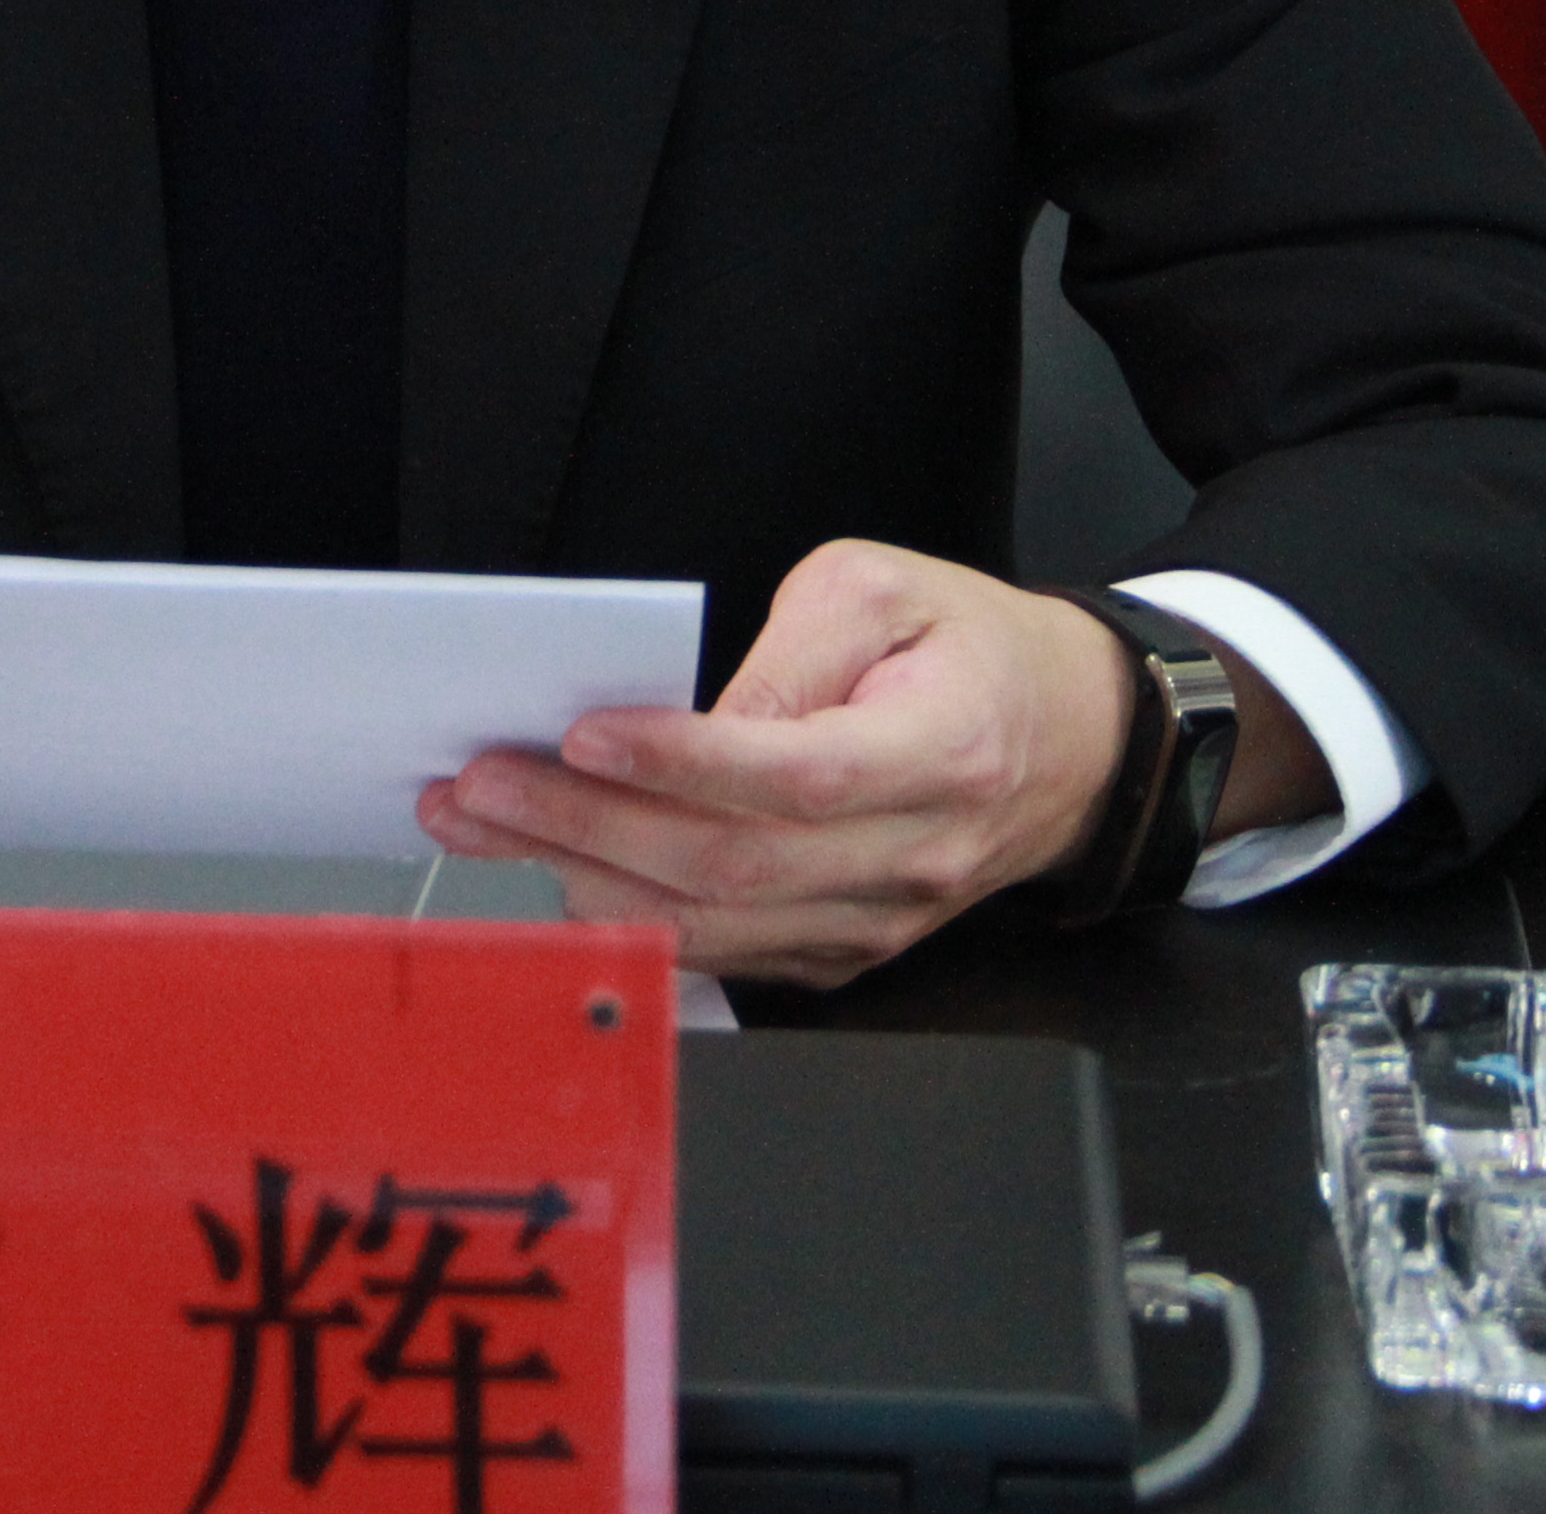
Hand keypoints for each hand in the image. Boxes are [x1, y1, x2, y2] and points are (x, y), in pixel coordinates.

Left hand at [414, 539, 1310, 985]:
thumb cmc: (964, 651)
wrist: (1063, 743)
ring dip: (582, 877)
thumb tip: (691, 719)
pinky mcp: (841, 951)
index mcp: (937, 750)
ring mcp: (874, 920)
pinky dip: (627, 919)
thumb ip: (791, 649)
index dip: (682, 763)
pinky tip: (554, 870)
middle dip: (586, 826)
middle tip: (483, 785)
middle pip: (731, 865)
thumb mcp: (881, 590)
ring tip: (485, 825)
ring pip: (713, 926)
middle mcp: (908, 855)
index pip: (795, 775)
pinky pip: (723, 955)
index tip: (583, 735)